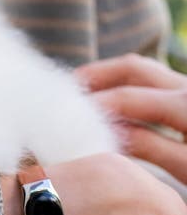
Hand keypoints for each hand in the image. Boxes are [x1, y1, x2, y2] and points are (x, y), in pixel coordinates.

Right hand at [75, 54, 186, 184]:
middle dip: (95, 76)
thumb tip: (99, 132)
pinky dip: (126, 85)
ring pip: (142, 70)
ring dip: (109, 77)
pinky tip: (108, 103)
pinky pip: (152, 80)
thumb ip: (147, 146)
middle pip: (133, 68)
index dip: (92, 106)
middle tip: (64, 92)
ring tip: (80, 93)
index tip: (62, 116)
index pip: (128, 98)